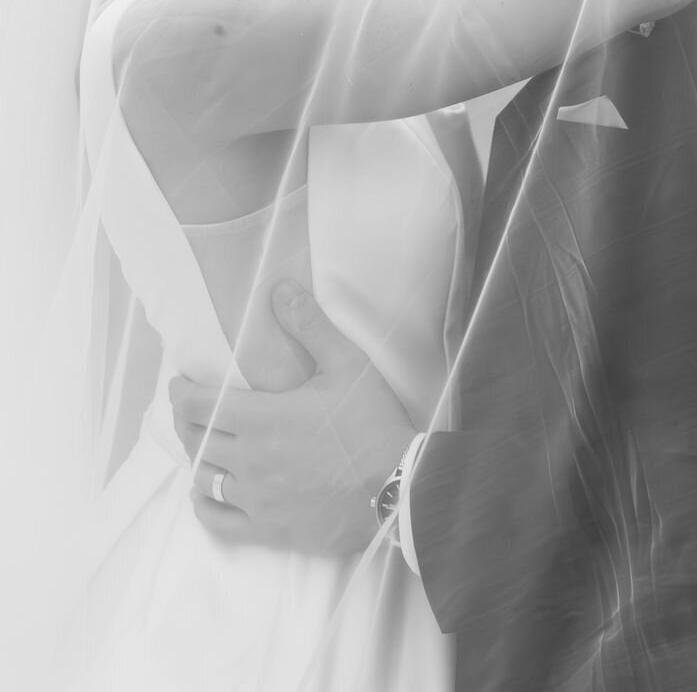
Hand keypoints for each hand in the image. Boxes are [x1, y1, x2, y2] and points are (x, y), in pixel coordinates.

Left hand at [169, 281, 415, 555]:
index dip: (180, 393)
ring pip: (204, 479)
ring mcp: (257, 499)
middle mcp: (249, 460)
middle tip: (189, 410)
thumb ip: (310, 326)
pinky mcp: (269, 530)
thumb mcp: (346, 364)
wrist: (397, 487)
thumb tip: (280, 289)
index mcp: (262, 418)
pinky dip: (204, 506)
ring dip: (197, 459)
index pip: (199, 405)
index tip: (178, 384)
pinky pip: (219, 522)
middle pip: (196, 441)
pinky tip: (204, 494)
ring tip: (202, 446)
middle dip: (185, 422)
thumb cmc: (371, 423)